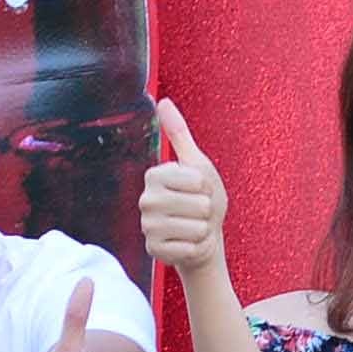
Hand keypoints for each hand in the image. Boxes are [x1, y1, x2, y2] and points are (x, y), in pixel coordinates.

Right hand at [140, 99, 229, 282]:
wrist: (203, 237)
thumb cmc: (202, 198)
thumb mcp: (197, 164)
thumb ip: (178, 134)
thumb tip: (162, 101)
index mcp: (155, 175)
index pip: (197, 180)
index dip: (206, 187)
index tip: (198, 190)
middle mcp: (145, 200)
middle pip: (199, 204)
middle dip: (206, 210)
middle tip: (197, 212)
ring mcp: (147, 227)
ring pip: (195, 227)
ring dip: (202, 230)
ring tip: (193, 227)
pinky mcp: (154, 251)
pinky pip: (190, 248)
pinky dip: (196, 247)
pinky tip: (188, 243)